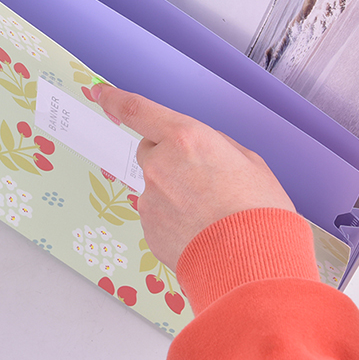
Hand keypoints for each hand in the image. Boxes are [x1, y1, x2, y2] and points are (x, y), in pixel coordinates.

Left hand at [92, 84, 295, 269]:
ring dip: (174, 192)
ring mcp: (150, 200)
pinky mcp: (148, 229)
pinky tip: (199, 231)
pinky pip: (156, 214)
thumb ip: (217, 146)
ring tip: (209, 214)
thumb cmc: (258, 212)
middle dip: (169, 157)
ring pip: (156, 186)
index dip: (114, 98)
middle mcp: (160, 165)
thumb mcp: (249, 162)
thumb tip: (203, 147)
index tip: (99, 92)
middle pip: (150, 150)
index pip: (137, 110)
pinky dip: (173, 219)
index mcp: (186, 139)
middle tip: (203, 178)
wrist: (252, 266)